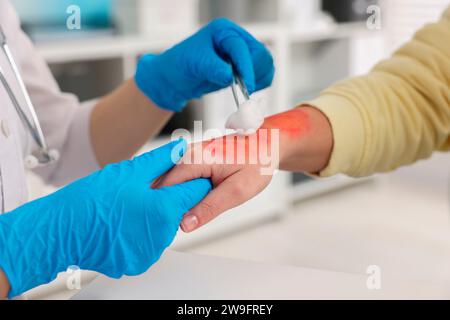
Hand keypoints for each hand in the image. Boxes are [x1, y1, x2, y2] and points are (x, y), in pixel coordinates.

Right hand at [0, 140, 210, 297]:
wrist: (62, 230)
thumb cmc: (91, 200)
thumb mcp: (130, 171)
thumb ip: (161, 160)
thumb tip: (180, 148)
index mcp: (164, 210)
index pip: (195, 192)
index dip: (191, 180)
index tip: (186, 176)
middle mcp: (161, 236)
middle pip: (179, 211)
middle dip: (168, 199)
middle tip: (146, 190)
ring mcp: (149, 252)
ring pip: (163, 227)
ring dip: (154, 216)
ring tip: (130, 206)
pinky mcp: (137, 263)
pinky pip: (148, 244)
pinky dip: (141, 233)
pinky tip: (124, 222)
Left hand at [135, 18, 273, 111]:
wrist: (176, 78)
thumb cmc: (181, 65)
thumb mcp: (196, 64)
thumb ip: (213, 69)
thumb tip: (230, 76)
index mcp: (224, 31)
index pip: (242, 48)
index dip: (247, 67)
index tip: (248, 86)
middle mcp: (236, 39)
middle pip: (260, 54)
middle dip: (255, 73)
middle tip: (245, 90)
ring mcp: (242, 53)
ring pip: (265, 64)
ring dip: (260, 79)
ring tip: (246, 91)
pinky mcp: (245, 66)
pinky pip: (263, 74)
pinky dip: (260, 83)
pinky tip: (248, 91)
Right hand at [154, 134, 274, 231]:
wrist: (267, 144)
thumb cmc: (257, 162)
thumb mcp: (238, 190)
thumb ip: (210, 207)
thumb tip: (185, 223)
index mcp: (195, 158)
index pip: (164, 187)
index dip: (165, 208)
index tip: (171, 225)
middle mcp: (186, 153)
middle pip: (162, 185)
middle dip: (167, 204)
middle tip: (180, 223)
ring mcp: (187, 155)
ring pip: (168, 183)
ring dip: (173, 200)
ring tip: (187, 213)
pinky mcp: (191, 159)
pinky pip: (177, 179)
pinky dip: (180, 193)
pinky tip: (192, 202)